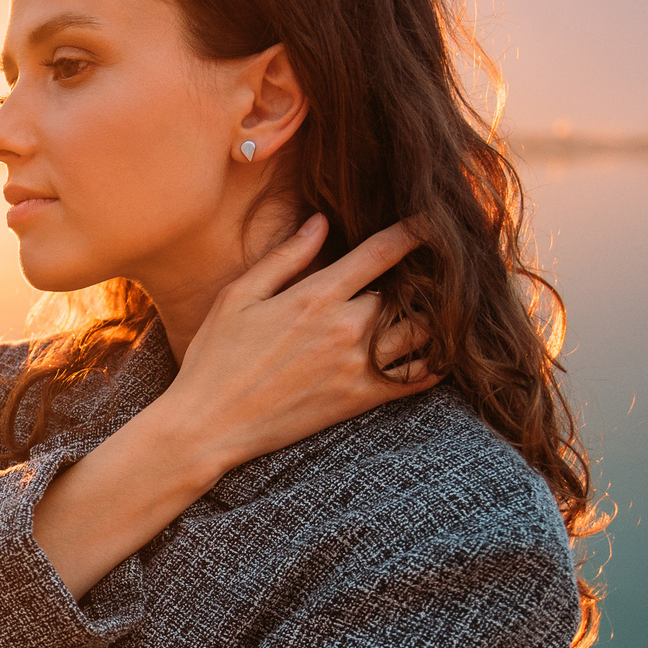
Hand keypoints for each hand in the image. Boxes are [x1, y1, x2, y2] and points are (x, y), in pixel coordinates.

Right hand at [147, 215, 438, 483]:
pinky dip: (436, 362)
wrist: (209, 426)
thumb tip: (321, 221)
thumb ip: (285, 258)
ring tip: (435, 307)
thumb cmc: (215, 358)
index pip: (381, 251)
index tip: (430, 222)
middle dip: (420, 276)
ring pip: (422, 331)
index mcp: (316, 296)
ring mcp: (357, 365)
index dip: (413, 232)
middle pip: (408, 289)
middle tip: (429, 270)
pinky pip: (417, 377)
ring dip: (432, 315)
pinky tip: (438, 353)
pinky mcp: (360, 399)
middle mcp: (346, 327)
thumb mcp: (238, 297)